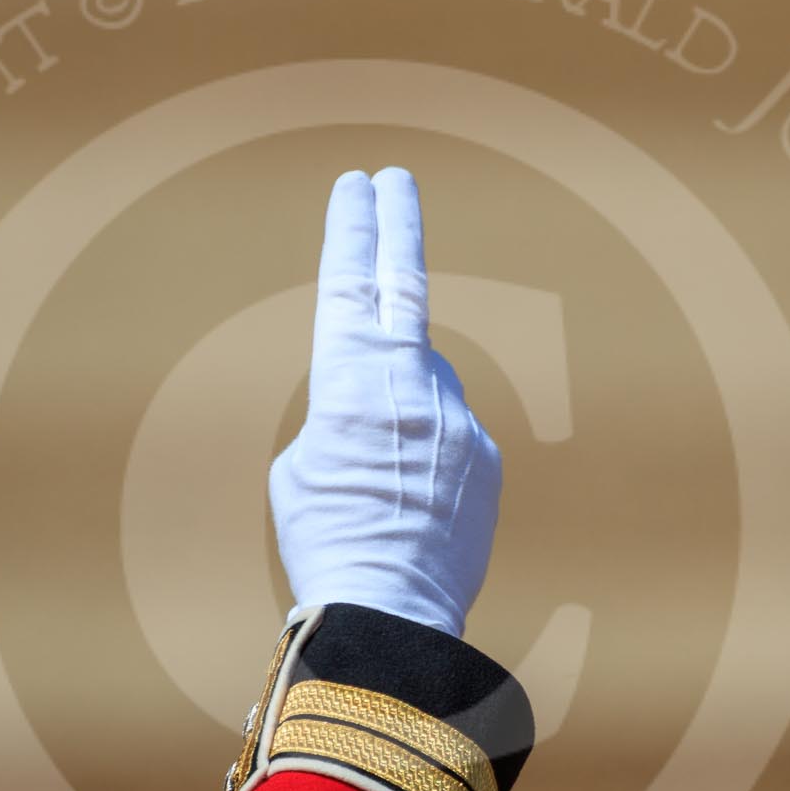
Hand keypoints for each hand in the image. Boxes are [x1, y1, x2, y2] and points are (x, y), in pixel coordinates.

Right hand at [268, 168, 502, 638]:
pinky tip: (408, 509)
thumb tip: (392, 398)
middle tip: (392, 179)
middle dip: (394, 227)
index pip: (351, 279)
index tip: (358, 183)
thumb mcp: (304, 465)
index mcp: (350, 378)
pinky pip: (450, 435)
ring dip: (401, 412)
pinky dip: (427, 456)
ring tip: (375, 485)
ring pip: (426, 385)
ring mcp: (457, 415)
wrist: (390, 610)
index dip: (354, 226)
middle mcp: (412, 381)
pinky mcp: (485, 456)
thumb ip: (347, 409)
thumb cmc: (325, 539)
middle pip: (403, 286)